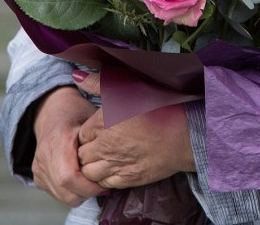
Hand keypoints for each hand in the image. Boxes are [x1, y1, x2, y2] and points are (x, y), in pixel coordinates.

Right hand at [31, 86, 103, 206]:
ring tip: (90, 180)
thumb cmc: (76, 113)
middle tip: (100, 184)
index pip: (69, 176)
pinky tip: (79, 179)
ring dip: (80, 194)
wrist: (51, 112)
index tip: (103, 181)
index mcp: (58, 140)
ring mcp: (39, 167)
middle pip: (66, 191)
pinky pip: (57, 194)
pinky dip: (71, 192)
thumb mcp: (91, 118)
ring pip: (62, 196)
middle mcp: (44, 155)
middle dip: (87, 193)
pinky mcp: (37, 176)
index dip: (88, 186)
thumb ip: (100, 138)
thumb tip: (117, 155)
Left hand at [74, 70, 195, 189]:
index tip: (96, 132)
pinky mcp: (129, 179)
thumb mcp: (126, 87)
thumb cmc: (157, 106)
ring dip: (93, 167)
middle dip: (86, 151)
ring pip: (90, 173)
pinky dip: (105, 178)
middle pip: (81, 156)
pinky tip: (114, 168)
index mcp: (101, 122)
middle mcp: (105, 146)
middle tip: (98, 145)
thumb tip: (75, 76)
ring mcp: (116, 165)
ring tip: (104, 158)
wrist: (184, 133)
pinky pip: (106, 184)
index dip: (87, 133)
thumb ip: (97, 82)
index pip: (80, 135)